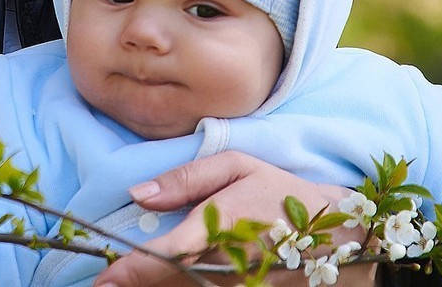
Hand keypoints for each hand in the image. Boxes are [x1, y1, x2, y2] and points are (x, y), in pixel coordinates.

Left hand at [91, 150, 364, 286]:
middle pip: (168, 282)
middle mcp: (227, 265)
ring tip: (131, 280)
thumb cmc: (280, 192)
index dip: (129, 269)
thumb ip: (184, 180)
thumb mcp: (235, 166)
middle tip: (106, 282)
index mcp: (221, 227)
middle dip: (136, 282)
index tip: (103, 277)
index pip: (164, 255)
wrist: (339, 232)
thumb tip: (138, 193)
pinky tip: (165, 281)